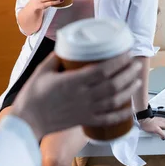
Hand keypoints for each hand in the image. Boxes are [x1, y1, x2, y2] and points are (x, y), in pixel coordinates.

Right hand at [10, 52, 142, 140]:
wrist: (27, 121)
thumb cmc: (33, 95)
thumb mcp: (42, 70)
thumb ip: (56, 57)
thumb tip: (67, 44)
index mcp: (73, 82)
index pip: (102, 71)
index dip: (117, 62)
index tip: (125, 54)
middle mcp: (83, 96)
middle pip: (112, 85)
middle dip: (128, 74)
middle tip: (135, 64)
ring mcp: (85, 110)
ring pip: (114, 101)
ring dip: (128, 90)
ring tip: (137, 81)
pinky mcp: (84, 120)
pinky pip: (107, 119)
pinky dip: (121, 115)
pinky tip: (129, 109)